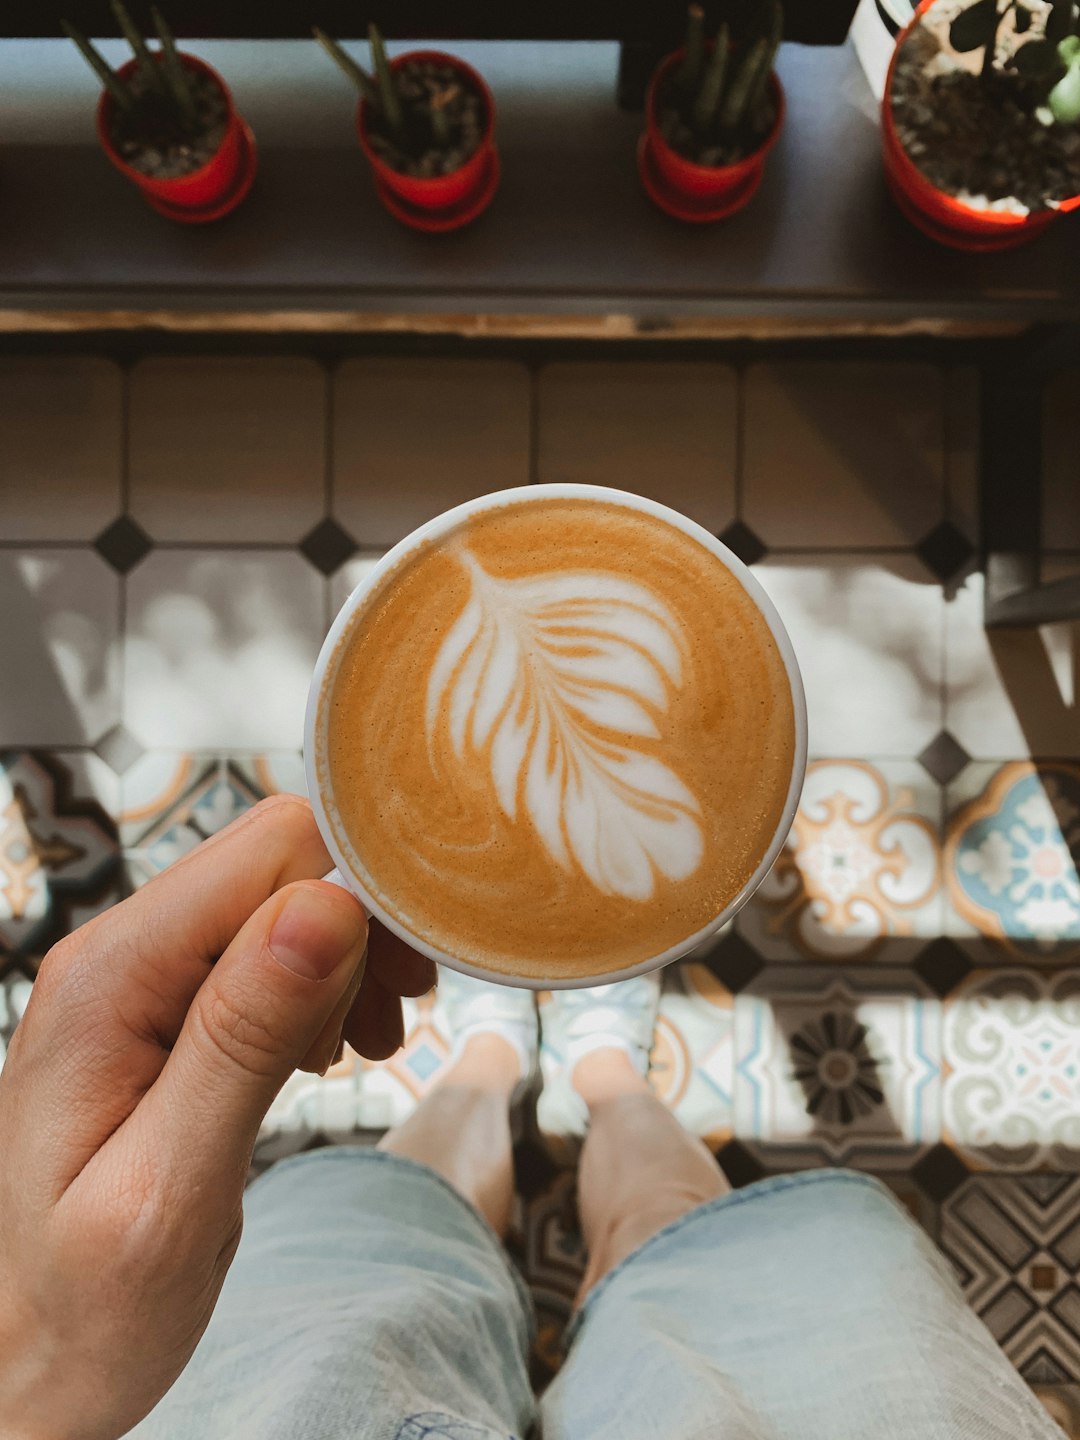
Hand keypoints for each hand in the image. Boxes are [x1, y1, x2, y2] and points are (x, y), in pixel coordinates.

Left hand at [0, 794, 434, 1439]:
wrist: (30, 1359)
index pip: (271, 850)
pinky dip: (323, 989)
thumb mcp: (171, 1190)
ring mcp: (140, 976)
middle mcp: (119, 952)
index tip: (403, 984)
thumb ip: (241, 1041)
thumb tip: (325, 908)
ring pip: (283, 901)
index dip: (359, 894)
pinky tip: (331, 1051)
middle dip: (361, 930)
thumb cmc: (83, 1305)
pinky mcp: (166, 1007)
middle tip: (388, 1032)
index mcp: (110, 978)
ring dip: (348, 961)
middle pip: (282, 862)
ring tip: (366, 1050)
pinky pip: (266, 952)